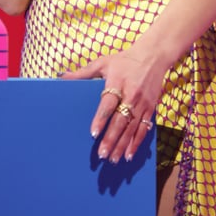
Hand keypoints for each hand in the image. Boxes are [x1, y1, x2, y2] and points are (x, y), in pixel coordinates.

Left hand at [63, 45, 165, 163]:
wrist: (153, 56)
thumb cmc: (124, 60)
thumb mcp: (103, 62)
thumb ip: (83, 73)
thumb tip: (61, 77)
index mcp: (117, 83)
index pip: (108, 103)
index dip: (101, 119)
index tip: (93, 133)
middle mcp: (131, 94)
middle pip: (120, 120)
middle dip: (111, 139)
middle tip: (101, 154)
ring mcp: (142, 103)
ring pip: (132, 128)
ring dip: (123, 145)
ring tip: (113, 159)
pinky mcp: (151, 108)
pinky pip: (144, 128)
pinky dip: (136, 143)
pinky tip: (129, 155)